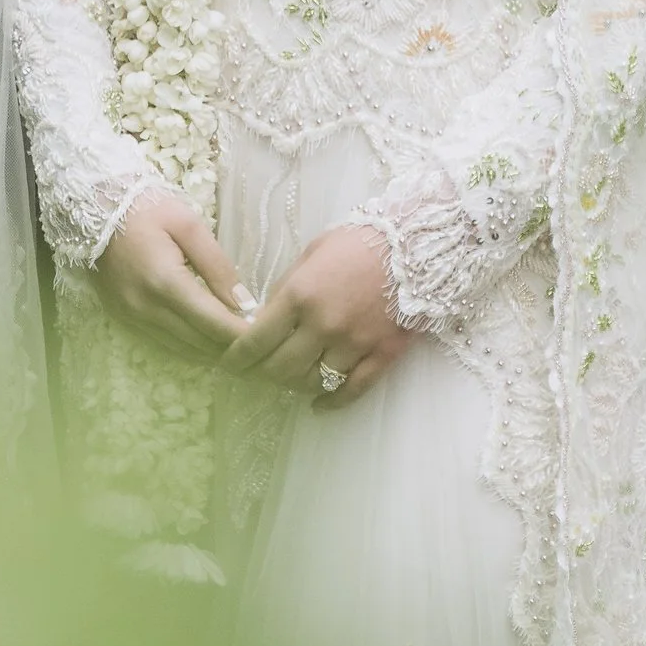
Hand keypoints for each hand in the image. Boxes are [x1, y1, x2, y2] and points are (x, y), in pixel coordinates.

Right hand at [96, 189, 257, 362]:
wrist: (94, 206)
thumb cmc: (147, 208)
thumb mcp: (188, 224)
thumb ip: (217, 265)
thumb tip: (245, 303)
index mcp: (166, 283)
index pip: (214, 324)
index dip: (244, 335)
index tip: (271, 335)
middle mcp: (147, 309)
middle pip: (200, 345)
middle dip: (233, 348)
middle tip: (263, 343)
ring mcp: (133, 318)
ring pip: (184, 351)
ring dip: (214, 352)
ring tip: (243, 346)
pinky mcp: (125, 320)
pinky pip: (166, 345)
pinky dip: (192, 347)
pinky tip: (210, 341)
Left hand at [222, 220, 407, 407]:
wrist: (416, 241)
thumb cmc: (358, 241)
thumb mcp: (311, 253)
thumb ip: (287, 288)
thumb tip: (264, 318)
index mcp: (300, 295)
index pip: (256, 340)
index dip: (237, 358)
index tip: (229, 364)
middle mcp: (323, 324)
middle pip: (281, 369)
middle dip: (264, 374)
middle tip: (259, 372)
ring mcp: (355, 342)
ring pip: (314, 383)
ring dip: (296, 385)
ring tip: (290, 379)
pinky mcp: (382, 353)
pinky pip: (352, 390)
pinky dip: (332, 402)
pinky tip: (318, 405)